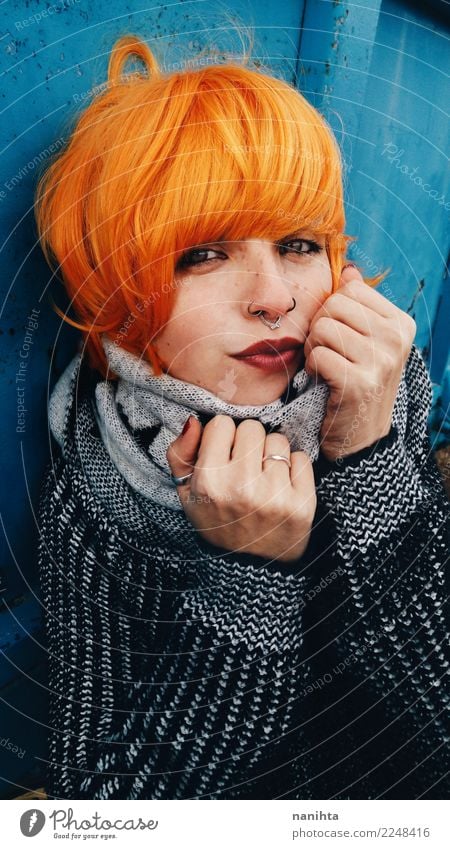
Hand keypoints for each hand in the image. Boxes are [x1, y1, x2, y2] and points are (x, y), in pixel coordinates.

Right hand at [166, 415, 316, 562]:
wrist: (249, 569)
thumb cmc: (216, 522)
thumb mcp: (186, 493)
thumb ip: (181, 453)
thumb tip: (194, 420)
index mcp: (209, 483)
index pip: (222, 424)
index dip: (223, 438)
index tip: (225, 456)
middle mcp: (241, 487)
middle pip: (252, 428)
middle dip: (249, 444)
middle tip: (246, 467)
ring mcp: (274, 496)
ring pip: (278, 441)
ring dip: (272, 454)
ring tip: (264, 478)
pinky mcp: (302, 504)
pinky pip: (302, 459)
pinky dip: (294, 469)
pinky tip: (282, 487)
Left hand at [304, 265, 415, 460]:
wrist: (362, 435)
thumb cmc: (357, 381)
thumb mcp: (365, 341)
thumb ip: (358, 305)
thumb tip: (350, 270)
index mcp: (401, 323)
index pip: (349, 290)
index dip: (332, 310)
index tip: (339, 335)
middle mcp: (396, 339)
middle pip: (333, 306)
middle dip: (319, 328)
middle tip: (327, 352)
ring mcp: (381, 361)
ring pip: (322, 328)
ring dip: (313, 348)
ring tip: (325, 365)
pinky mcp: (359, 383)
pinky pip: (318, 355)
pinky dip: (312, 367)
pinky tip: (323, 379)